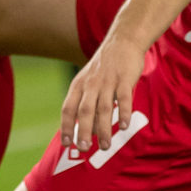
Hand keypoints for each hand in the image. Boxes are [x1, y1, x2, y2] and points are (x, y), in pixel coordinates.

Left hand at [61, 34, 144, 155]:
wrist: (123, 41)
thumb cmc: (104, 68)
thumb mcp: (88, 81)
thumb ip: (86, 104)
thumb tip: (86, 131)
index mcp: (78, 86)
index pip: (68, 109)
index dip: (66, 127)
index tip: (66, 143)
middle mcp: (91, 85)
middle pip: (84, 111)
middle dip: (83, 131)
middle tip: (83, 149)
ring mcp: (107, 82)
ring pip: (103, 108)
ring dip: (103, 128)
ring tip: (105, 146)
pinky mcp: (124, 79)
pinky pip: (123, 98)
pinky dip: (123, 112)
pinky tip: (124, 126)